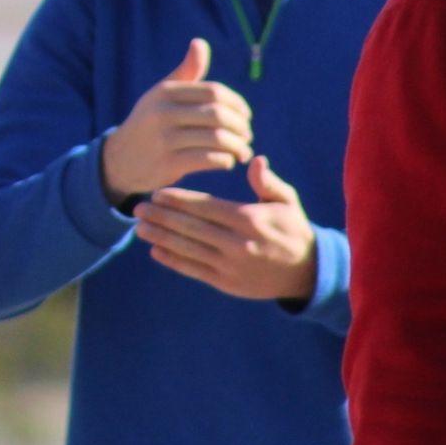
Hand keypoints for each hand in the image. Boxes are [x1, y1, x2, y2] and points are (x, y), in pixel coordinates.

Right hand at [100, 38, 253, 201]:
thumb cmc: (150, 122)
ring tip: (243, 152)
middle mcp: (163, 112)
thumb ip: (186, 72)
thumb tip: (200, 43)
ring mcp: (164, 139)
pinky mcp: (167, 164)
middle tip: (248, 136)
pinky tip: (228, 162)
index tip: (246, 116)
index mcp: (166, 92)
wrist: (120, 158)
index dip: (237, 104)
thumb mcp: (162, 95)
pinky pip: (207, 159)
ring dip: (237, 146)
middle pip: (218, 115)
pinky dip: (225, 161)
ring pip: (216, 139)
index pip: (214, 92)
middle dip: (240, 127)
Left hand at [131, 155, 317, 301]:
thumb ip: (268, 181)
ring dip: (161, 238)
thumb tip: (255, 160)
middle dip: (162, 218)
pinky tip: (156, 251)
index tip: (157, 193)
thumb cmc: (292, 228)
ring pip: (189, 250)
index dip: (180, 201)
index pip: (207, 208)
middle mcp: (239, 244)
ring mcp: (232, 267)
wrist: (307, 272)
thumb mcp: (287, 201)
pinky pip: (195, 271)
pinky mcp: (228, 284)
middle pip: (192, 228)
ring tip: (140, 228)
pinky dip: (174, 262)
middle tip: (138, 208)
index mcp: (250, 220)